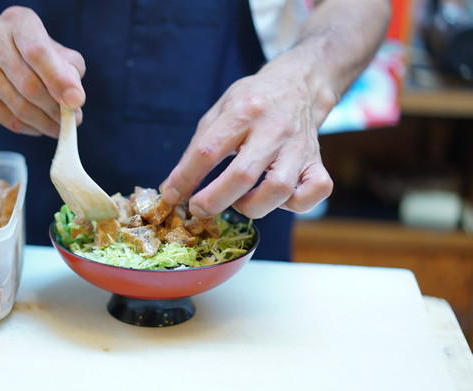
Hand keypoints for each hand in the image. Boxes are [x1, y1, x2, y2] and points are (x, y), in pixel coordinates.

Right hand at [0, 6, 84, 136]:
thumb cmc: (29, 51)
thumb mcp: (53, 48)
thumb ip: (69, 68)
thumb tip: (74, 98)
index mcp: (17, 23)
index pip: (37, 52)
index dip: (59, 79)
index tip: (77, 101)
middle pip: (29, 85)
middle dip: (56, 109)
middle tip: (74, 120)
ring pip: (19, 107)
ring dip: (46, 123)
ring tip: (61, 127)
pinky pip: (8, 120)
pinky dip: (31, 128)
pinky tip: (41, 127)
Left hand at [160, 55, 333, 218]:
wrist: (298, 84)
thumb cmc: (252, 102)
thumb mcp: (219, 112)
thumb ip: (197, 148)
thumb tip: (174, 188)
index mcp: (244, 110)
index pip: (208, 150)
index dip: (185, 178)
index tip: (171, 195)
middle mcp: (274, 129)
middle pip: (243, 175)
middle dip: (214, 200)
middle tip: (198, 208)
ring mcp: (299, 147)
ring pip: (279, 189)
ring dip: (252, 206)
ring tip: (238, 203)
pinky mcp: (317, 161)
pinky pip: (315, 192)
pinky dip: (295, 204)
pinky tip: (276, 200)